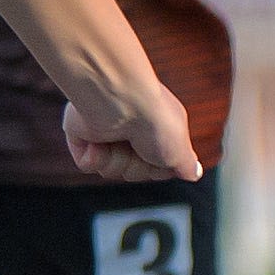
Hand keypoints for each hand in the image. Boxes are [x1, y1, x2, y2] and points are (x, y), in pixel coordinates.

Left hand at [62, 83, 202, 183]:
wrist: (120, 101)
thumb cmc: (154, 121)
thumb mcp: (180, 148)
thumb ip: (186, 164)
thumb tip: (193, 173)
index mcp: (155, 132)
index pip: (157, 170)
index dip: (158, 169)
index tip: (162, 152)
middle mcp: (129, 132)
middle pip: (133, 174)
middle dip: (137, 166)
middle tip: (138, 144)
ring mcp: (104, 133)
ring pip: (109, 171)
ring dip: (117, 159)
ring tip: (119, 137)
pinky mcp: (81, 134)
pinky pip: (86, 164)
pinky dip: (94, 156)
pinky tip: (98, 139)